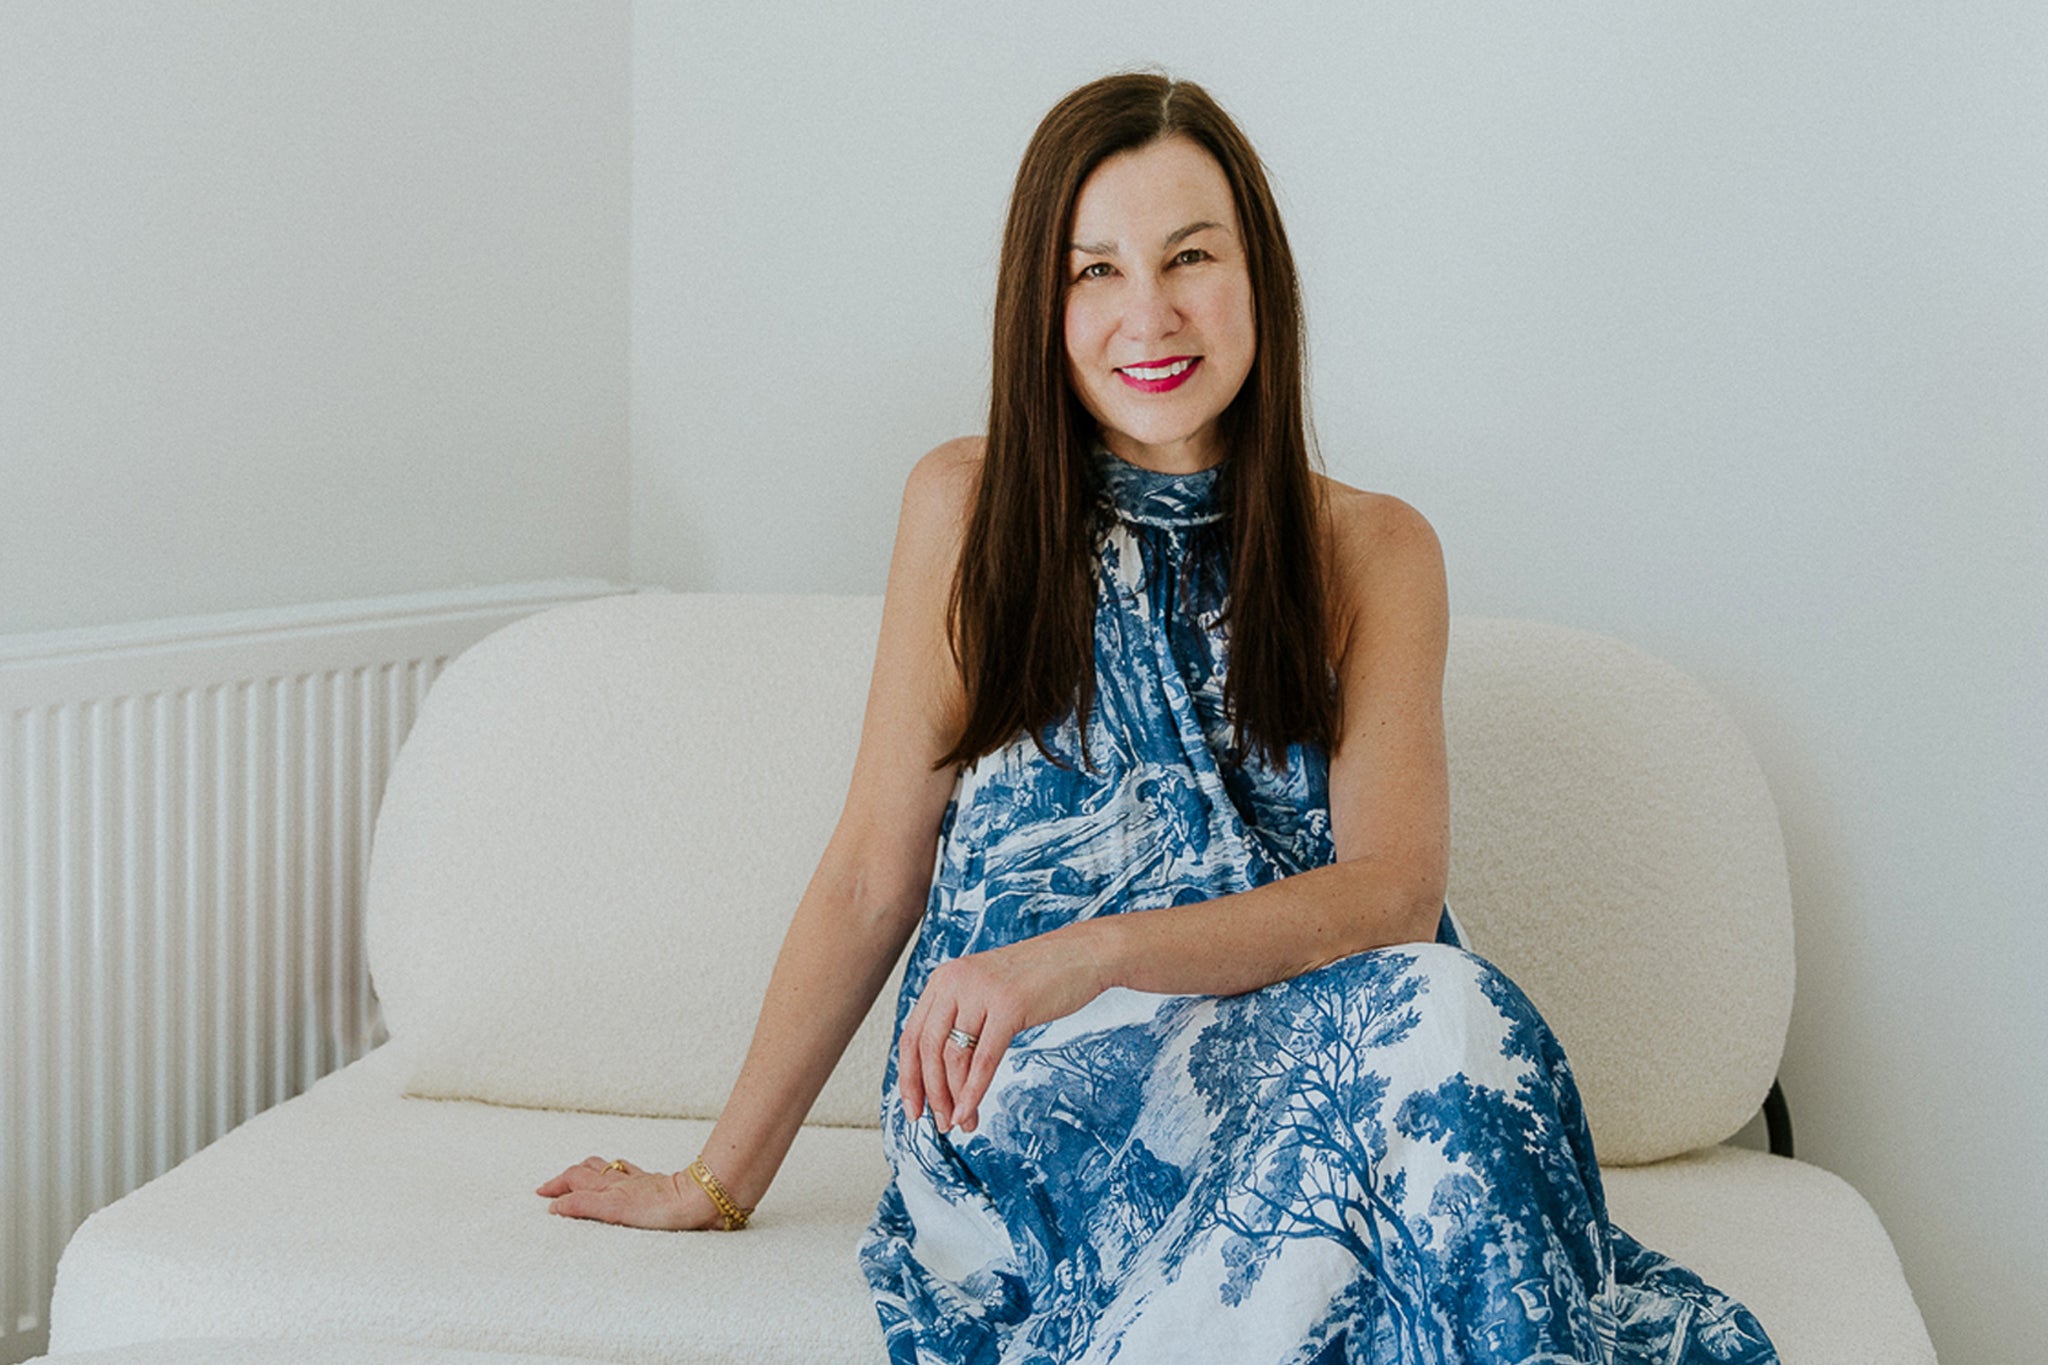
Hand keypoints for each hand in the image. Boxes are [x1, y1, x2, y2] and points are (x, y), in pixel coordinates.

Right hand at [534, 1155, 724, 1229]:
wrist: (698, 1201)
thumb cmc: (662, 1208)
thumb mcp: (615, 1210)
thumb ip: (584, 1205)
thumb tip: (555, 1206)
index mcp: (610, 1187)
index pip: (575, 1180)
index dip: (557, 1187)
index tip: (542, 1196)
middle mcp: (622, 1181)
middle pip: (588, 1170)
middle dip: (567, 1177)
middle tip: (552, 1187)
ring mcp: (638, 1182)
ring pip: (607, 1169)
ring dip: (589, 1171)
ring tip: (579, 1175)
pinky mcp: (654, 1186)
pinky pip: (629, 1173)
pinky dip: (616, 1172)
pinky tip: (621, 1175)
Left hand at [898, 926, 1109, 1135]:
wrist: (1083, 954)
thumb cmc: (1039, 978)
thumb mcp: (987, 990)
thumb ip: (962, 1018)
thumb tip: (943, 1073)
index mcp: (945, 978)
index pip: (912, 1035)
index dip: (909, 1078)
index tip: (914, 1108)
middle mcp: (955, 981)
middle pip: (927, 1049)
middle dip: (931, 1094)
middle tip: (940, 1123)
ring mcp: (981, 992)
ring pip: (953, 1057)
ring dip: (954, 1098)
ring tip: (963, 1123)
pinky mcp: (1008, 1005)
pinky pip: (983, 1059)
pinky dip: (973, 1092)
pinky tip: (970, 1111)